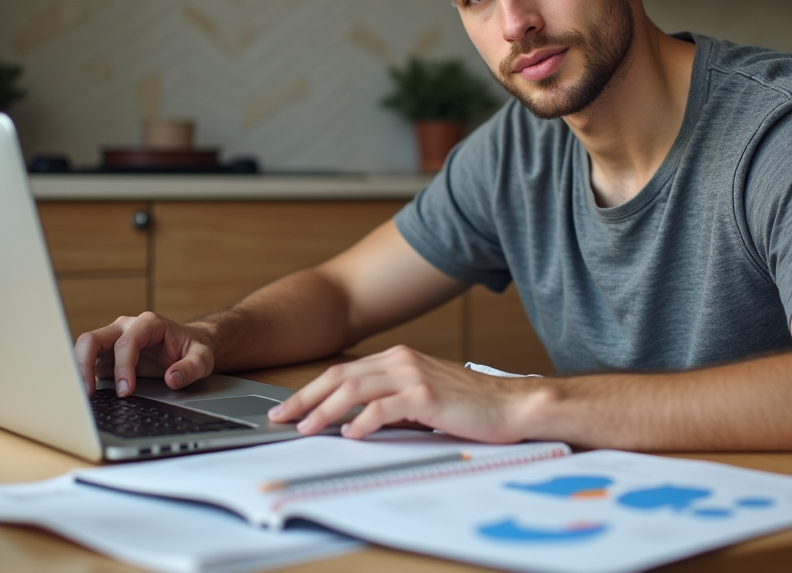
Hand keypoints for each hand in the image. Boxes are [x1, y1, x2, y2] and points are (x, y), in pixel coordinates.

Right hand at [73, 312, 214, 397]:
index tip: (126, 391)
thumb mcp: (203, 357)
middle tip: (89, 394)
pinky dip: (84, 378)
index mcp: (148, 323)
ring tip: (83, 397)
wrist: (188, 345)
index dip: (123, 367)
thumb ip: (191, 367)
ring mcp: (113, 340)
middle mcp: (125, 327)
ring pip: (84, 348)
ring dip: (79, 371)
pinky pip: (89, 363)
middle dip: (85, 365)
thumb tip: (172, 379)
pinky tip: (87, 396)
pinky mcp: (107, 355)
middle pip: (93, 339)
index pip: (126, 342)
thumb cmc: (193, 348)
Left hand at [267, 345, 530, 442]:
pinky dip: (362, 422)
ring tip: (306, 427)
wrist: (510, 405)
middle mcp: (401, 360)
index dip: (312, 389)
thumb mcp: (421, 395)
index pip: (343, 371)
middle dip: (305, 397)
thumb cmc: (469, 405)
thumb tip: (353, 419)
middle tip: (281, 416)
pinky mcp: (426, 395)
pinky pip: (383, 407)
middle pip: (339, 375)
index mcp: (398, 358)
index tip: (289, 407)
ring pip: (354, 389)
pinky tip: (351, 434)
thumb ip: (390, 400)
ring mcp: (413, 375)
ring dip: (325, 410)